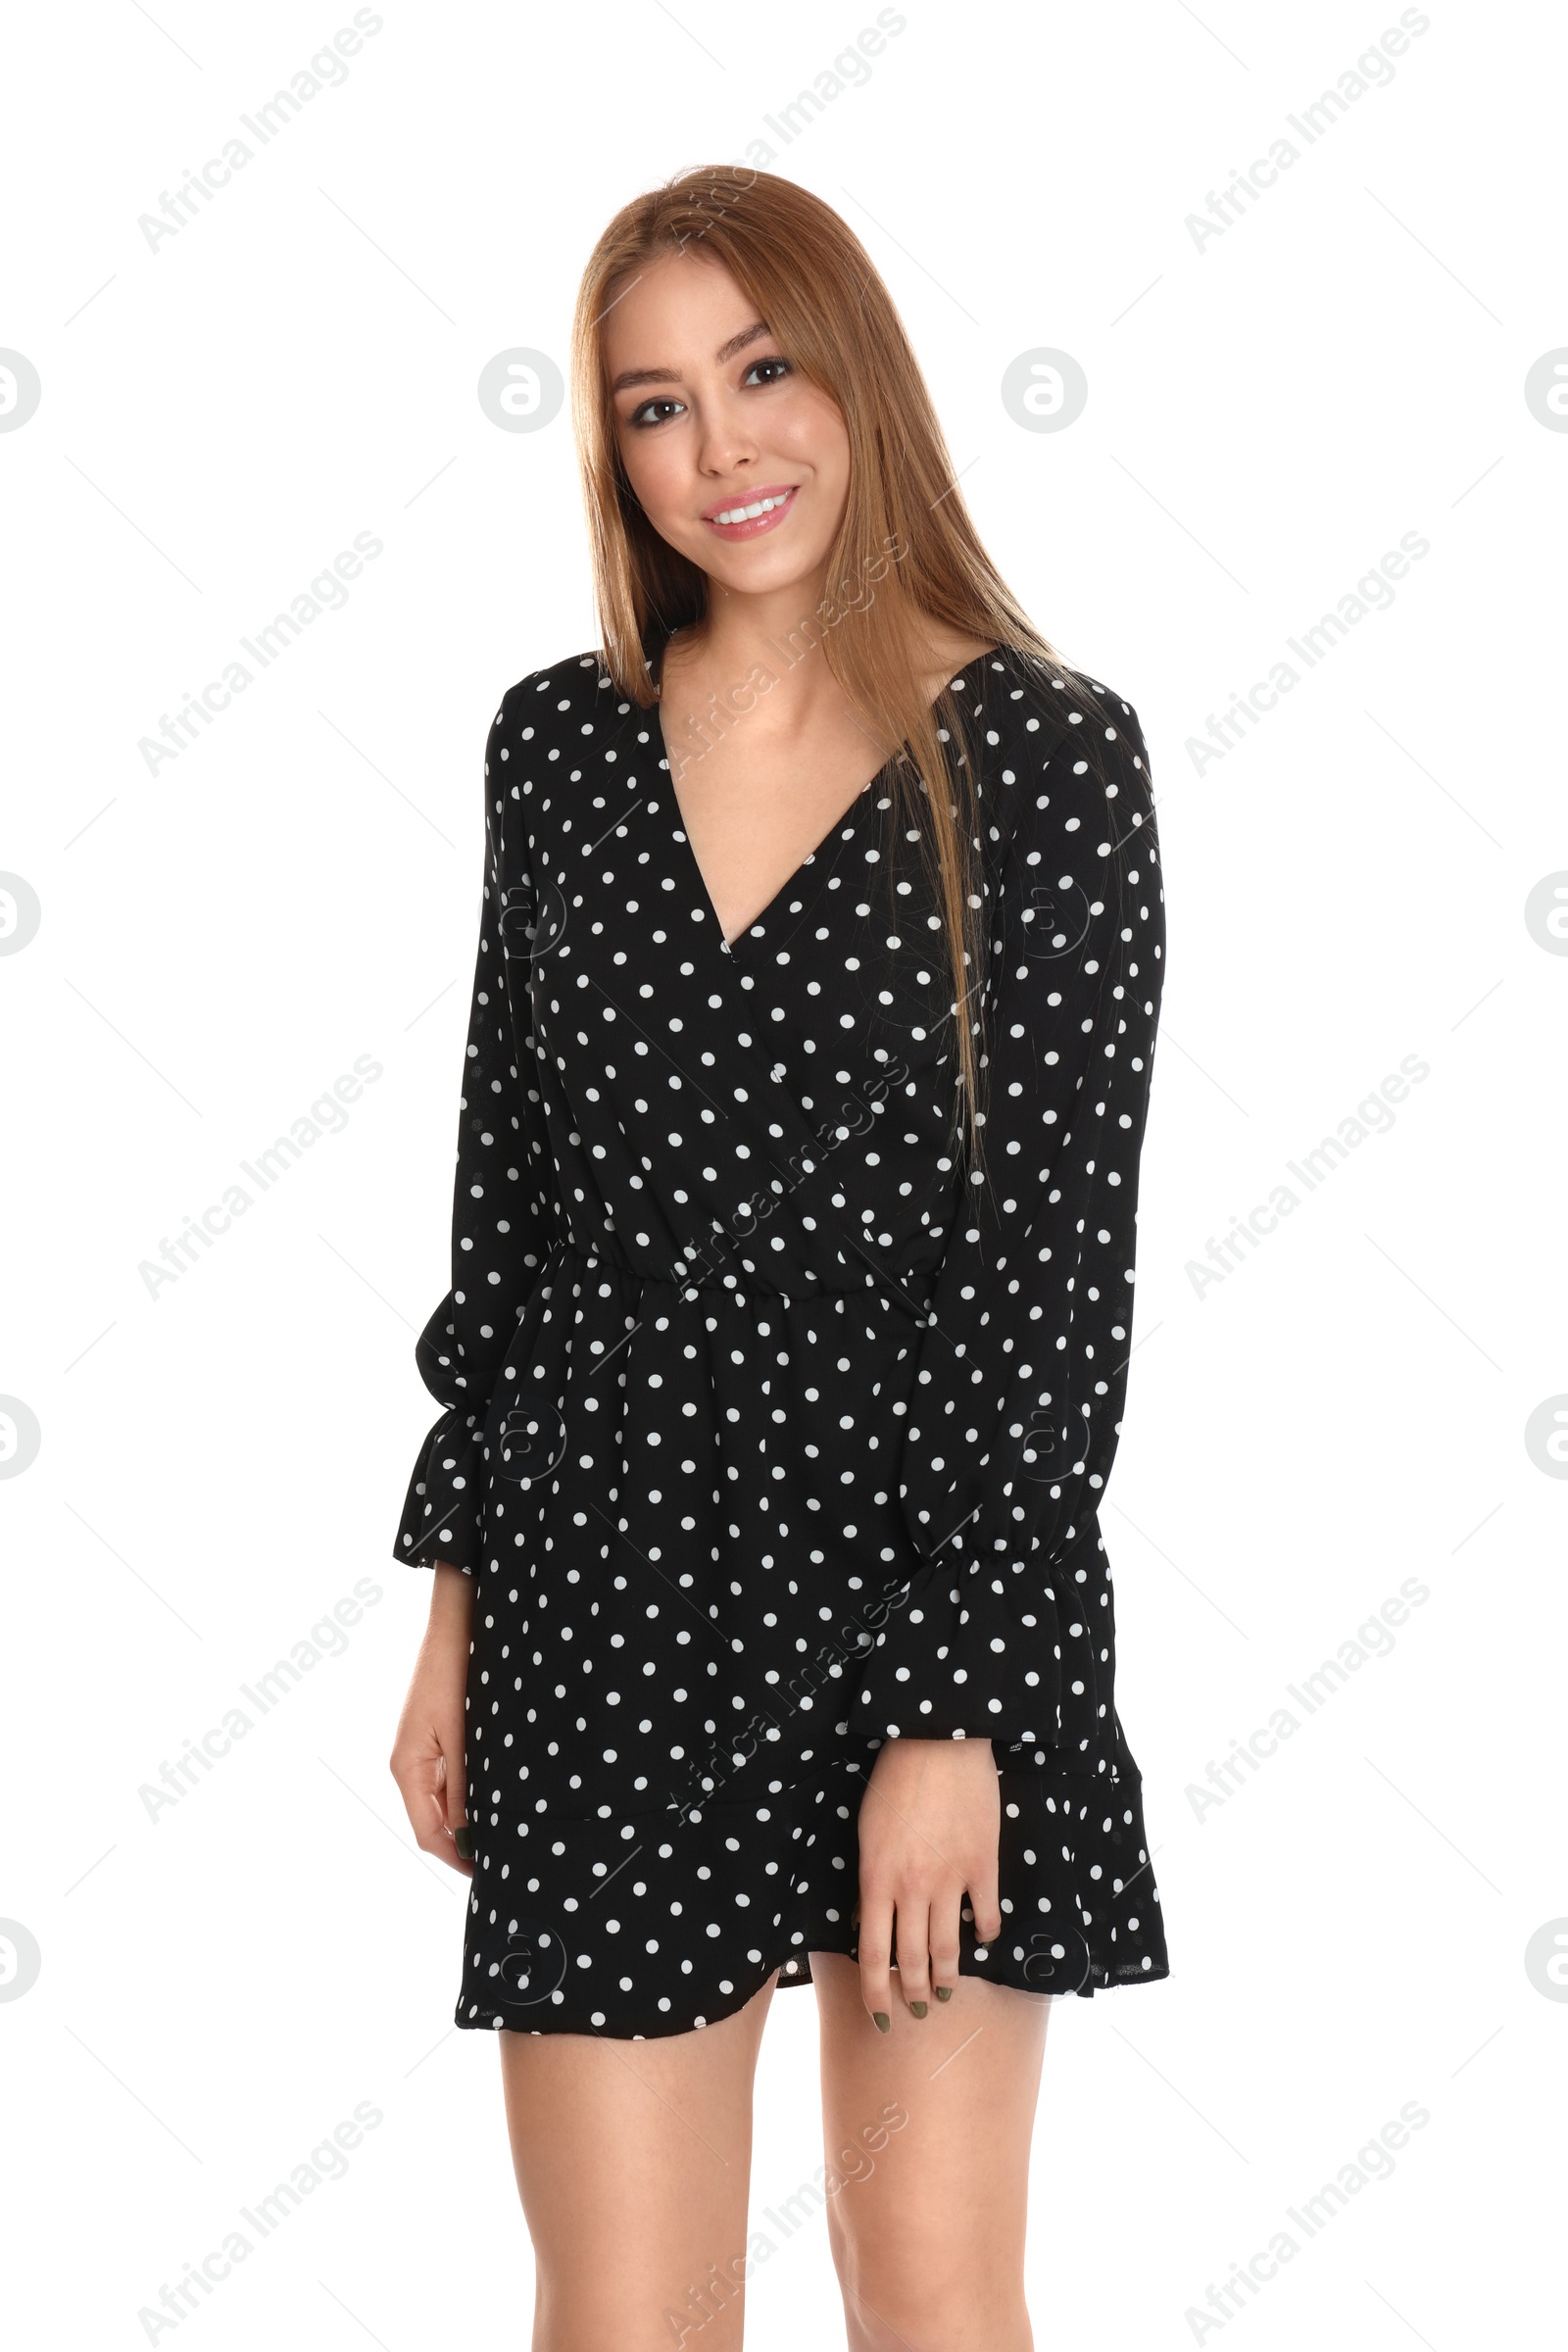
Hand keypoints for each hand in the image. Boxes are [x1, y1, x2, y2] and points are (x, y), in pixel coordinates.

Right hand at [389, 1561, 474, 1875]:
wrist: (457, 1623)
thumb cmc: (455, 1674)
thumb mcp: (465, 1736)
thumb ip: (466, 1785)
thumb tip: (472, 1832)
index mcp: (408, 1767)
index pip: (428, 1833)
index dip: (456, 1857)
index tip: (486, 1873)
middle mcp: (410, 1763)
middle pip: (435, 1820)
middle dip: (464, 1841)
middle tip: (503, 1856)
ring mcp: (422, 1750)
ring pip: (445, 1800)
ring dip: (471, 1817)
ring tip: (507, 1829)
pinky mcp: (436, 1735)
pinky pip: (451, 1777)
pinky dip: (472, 1792)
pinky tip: (499, 1794)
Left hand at [855, 1736, 1002, 2028]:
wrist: (937, 1739)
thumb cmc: (893, 1778)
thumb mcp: (866, 1832)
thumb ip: (870, 1880)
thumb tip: (871, 1921)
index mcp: (876, 1878)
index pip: (872, 1956)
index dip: (876, 1994)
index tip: (881, 2016)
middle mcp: (912, 1887)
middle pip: (912, 1959)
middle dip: (912, 1993)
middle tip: (917, 2011)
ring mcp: (950, 1878)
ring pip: (948, 1947)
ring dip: (946, 1976)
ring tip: (945, 1992)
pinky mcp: (982, 1864)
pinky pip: (985, 1913)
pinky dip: (984, 1933)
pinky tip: (982, 1940)